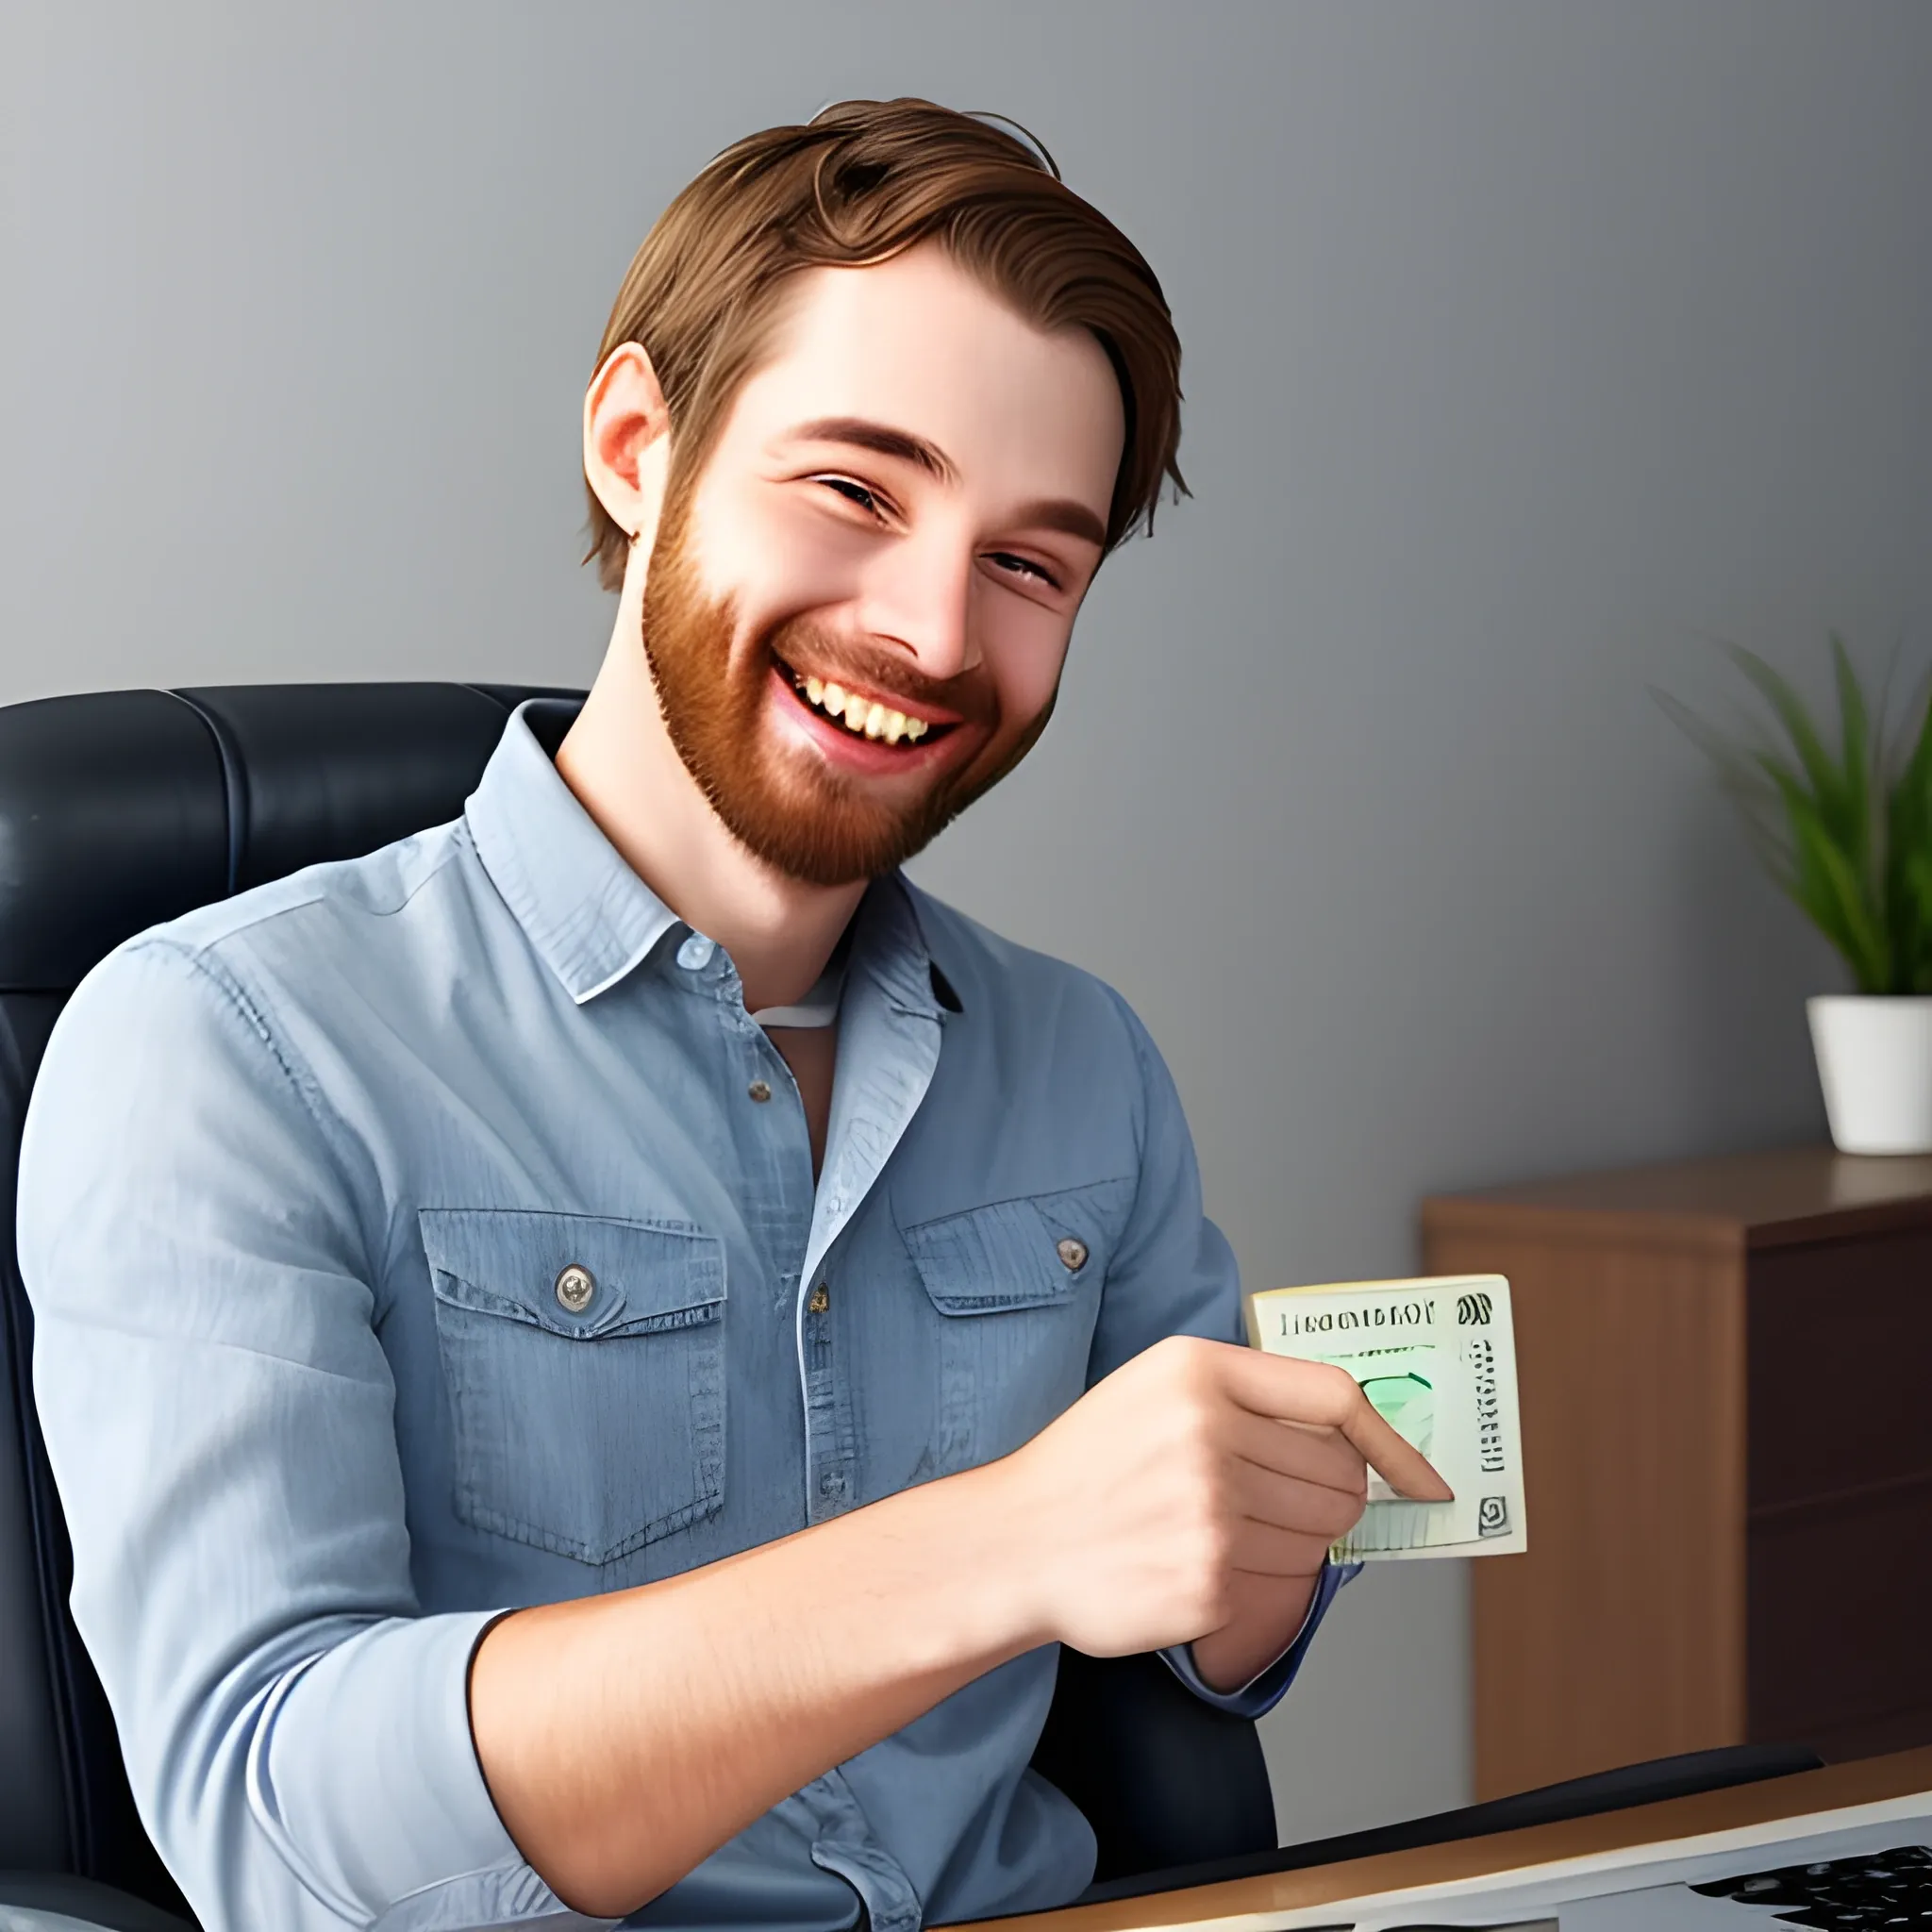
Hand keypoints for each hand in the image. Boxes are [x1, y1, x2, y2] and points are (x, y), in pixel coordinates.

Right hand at [987, 1335, 1452, 1658]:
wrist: (1016, 1541)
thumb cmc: (1089, 1463)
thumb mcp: (1154, 1388)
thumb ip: (1244, 1397)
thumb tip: (1352, 1443)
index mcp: (1198, 1372)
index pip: (1334, 1397)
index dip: (1393, 1442)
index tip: (1423, 1479)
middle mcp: (1207, 1435)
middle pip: (1341, 1476)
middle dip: (1332, 1499)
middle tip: (1278, 1505)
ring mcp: (1209, 1513)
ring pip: (1321, 1536)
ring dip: (1294, 1542)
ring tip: (1222, 1530)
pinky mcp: (1207, 1582)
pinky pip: (1284, 1585)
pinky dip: (1258, 1581)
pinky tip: (1199, 1563)